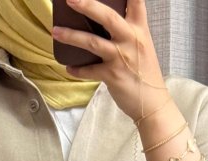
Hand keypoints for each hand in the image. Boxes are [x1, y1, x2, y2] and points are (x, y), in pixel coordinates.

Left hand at [51, 0, 168, 123]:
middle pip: (108, 17)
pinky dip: (77, 70)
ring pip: (93, 42)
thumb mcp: (141, 45)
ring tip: (56, 31)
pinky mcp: (112, 76)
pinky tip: (69, 67)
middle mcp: (131, 39)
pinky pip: (89, 71)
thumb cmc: (144, 72)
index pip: (136, 1)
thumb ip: (126, 31)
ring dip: (71, 36)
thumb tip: (104, 21)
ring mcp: (121, 57)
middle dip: (87, 5)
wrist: (152, 103)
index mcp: (140, 28)